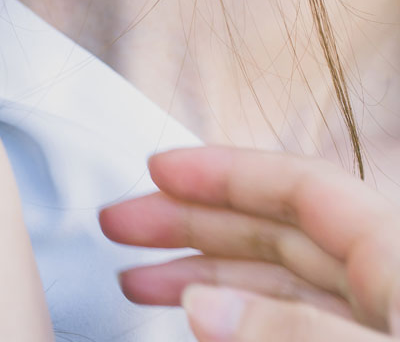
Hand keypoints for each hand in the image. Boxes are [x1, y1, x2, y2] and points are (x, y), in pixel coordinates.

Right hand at [98, 145, 399, 340]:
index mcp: (396, 257)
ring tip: (136, 280)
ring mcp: (370, 327)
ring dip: (200, 276)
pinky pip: (284, 327)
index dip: (223, 171)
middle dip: (189, 222)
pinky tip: (197, 324)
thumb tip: (201, 305)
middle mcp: (383, 282)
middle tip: (120, 224)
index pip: (296, 188)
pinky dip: (234, 322)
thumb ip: (292, 333)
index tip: (158, 168)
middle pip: (269, 230)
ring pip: (270, 282)